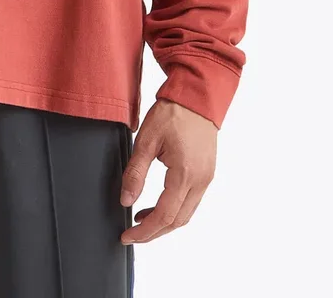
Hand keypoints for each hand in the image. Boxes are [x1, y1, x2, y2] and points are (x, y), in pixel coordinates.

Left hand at [119, 98, 216, 243]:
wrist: (196, 96)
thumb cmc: (172, 113)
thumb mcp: (146, 139)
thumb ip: (136, 172)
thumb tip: (125, 200)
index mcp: (184, 174)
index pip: (164, 215)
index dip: (144, 231)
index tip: (126, 236)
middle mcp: (200, 181)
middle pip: (177, 221)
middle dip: (153, 232)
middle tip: (131, 235)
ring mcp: (206, 178)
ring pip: (186, 214)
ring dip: (164, 223)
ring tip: (140, 222)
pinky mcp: (206, 173)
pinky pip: (191, 202)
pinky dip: (174, 210)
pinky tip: (157, 205)